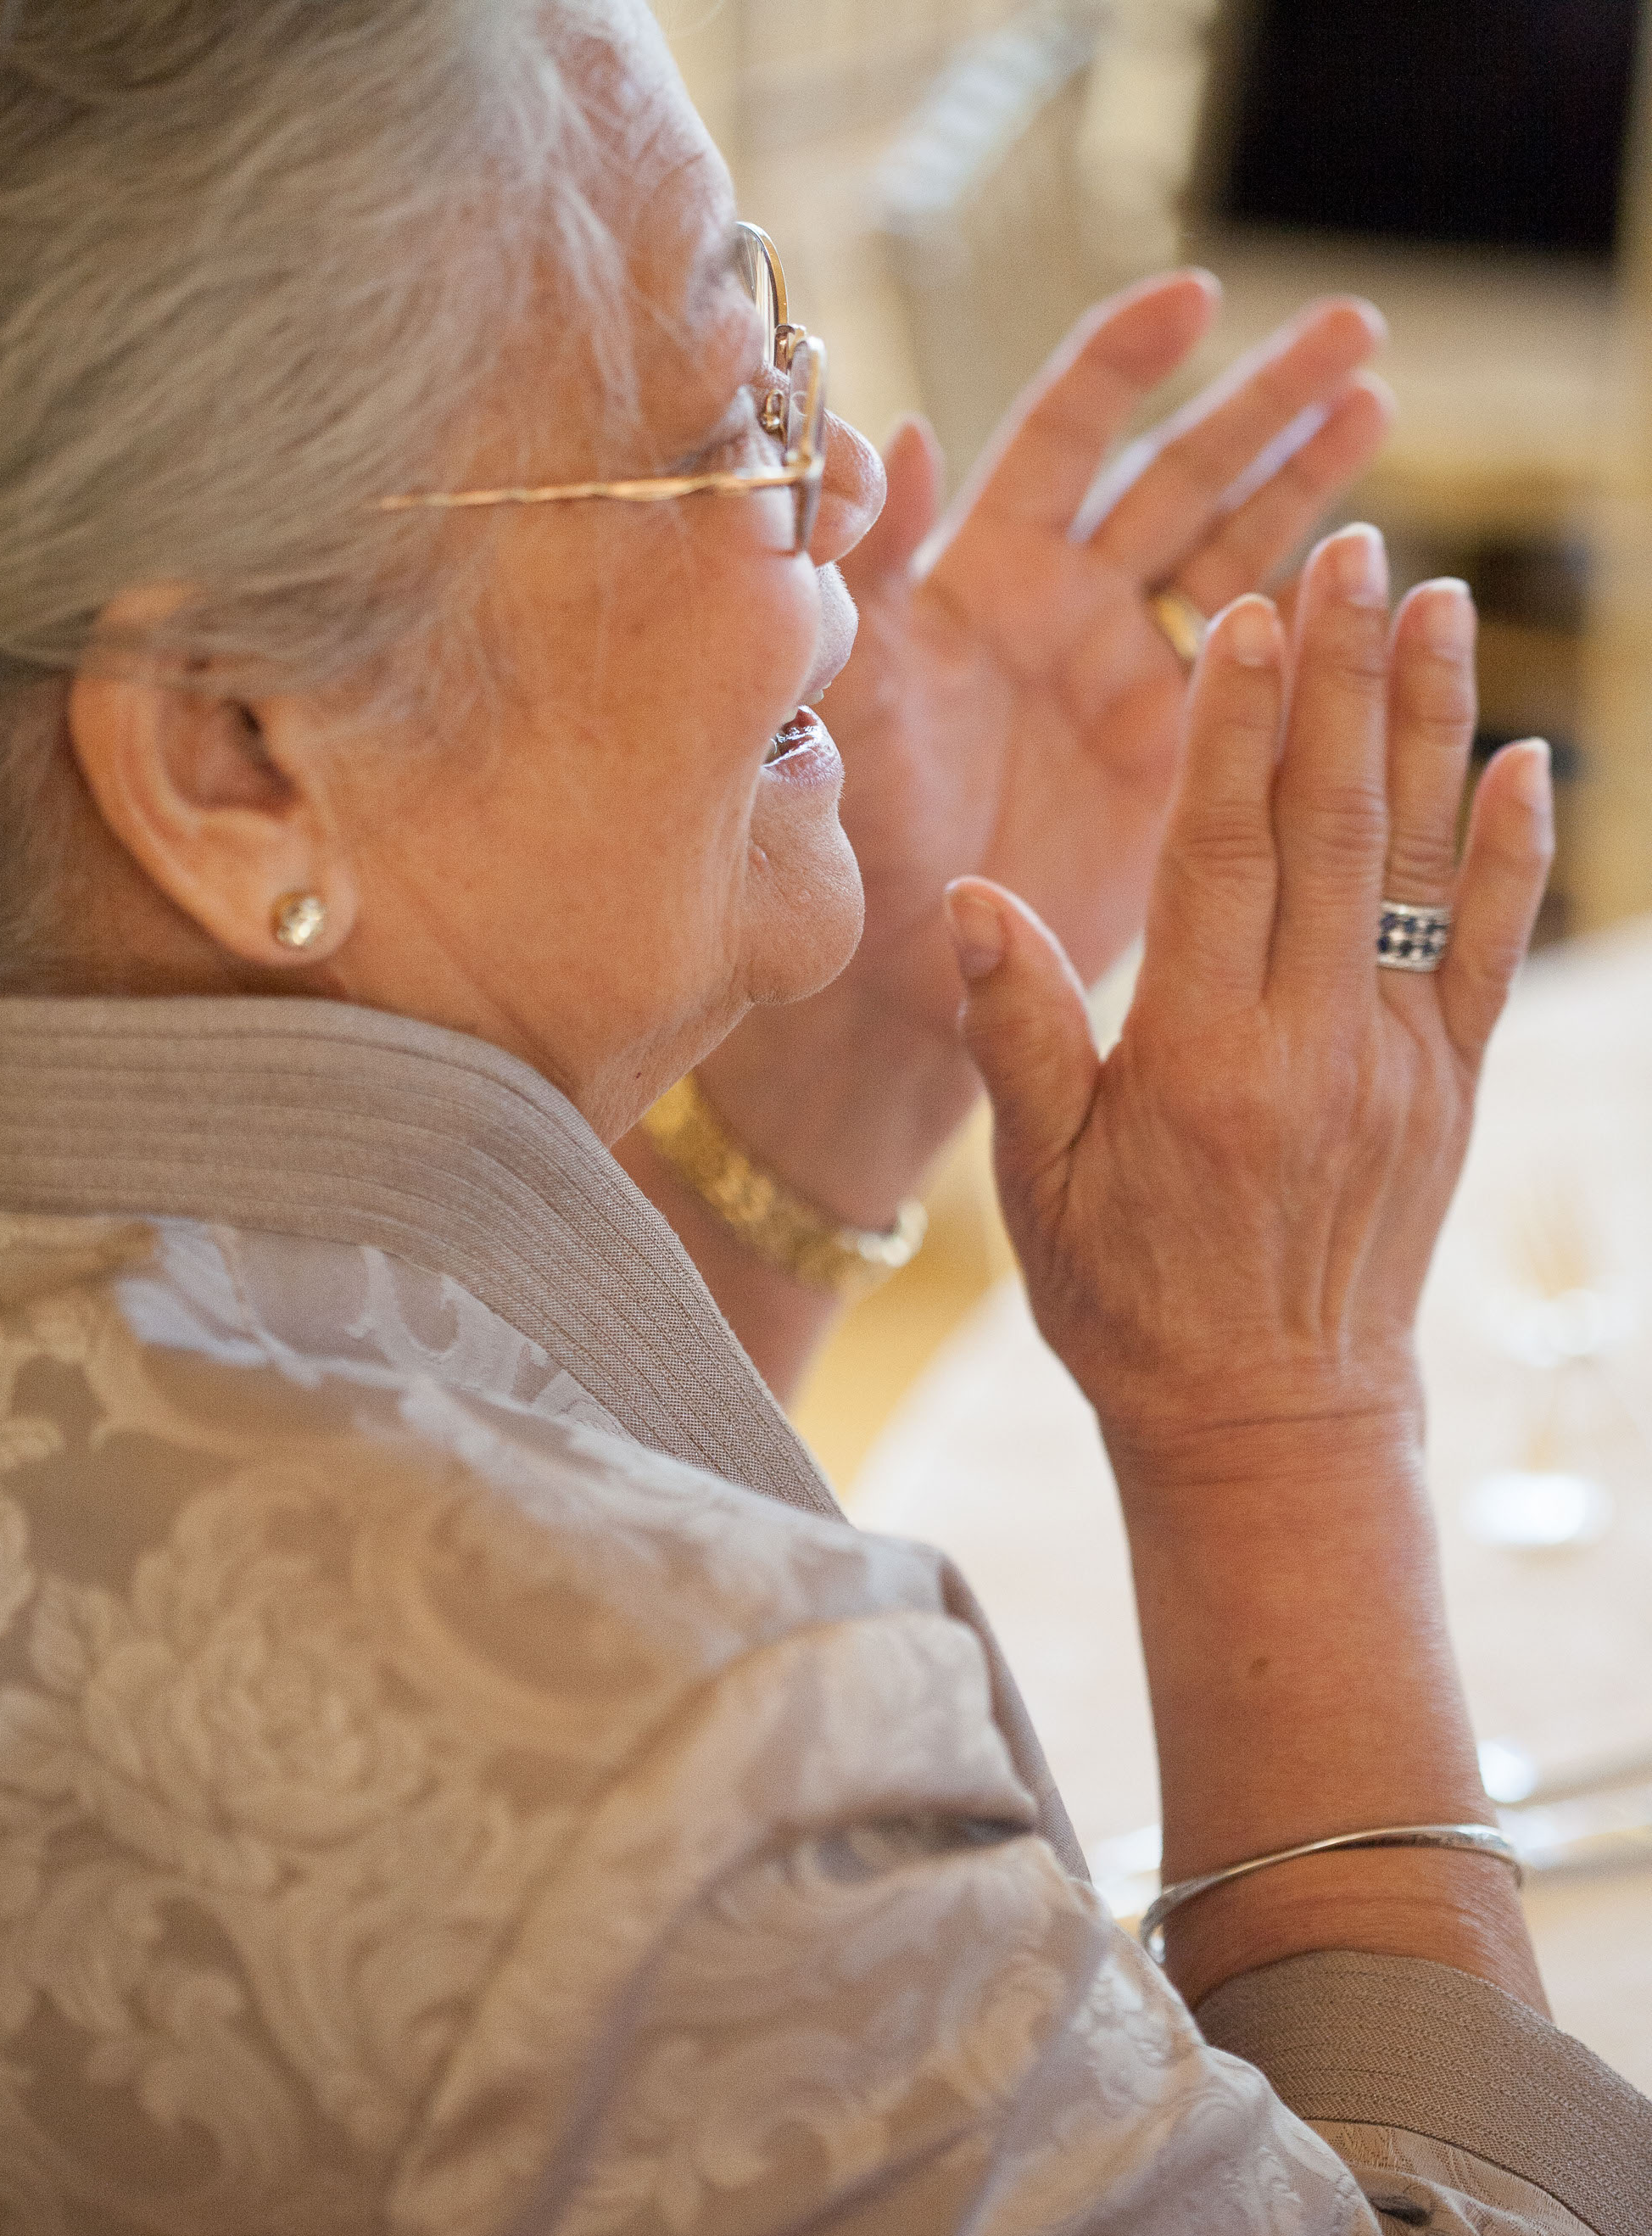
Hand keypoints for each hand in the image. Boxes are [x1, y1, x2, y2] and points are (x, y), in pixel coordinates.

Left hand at [690, 279, 1392, 1240]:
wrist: (883, 982)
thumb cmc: (838, 837)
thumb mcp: (835, 687)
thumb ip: (860, 564)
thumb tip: (888, 432)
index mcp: (981, 576)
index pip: (1065, 436)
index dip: (1128, 362)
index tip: (1196, 298)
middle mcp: (1063, 613)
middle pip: (1179, 478)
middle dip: (1265, 401)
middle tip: (1358, 329)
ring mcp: (1125, 686)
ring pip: (1234, 558)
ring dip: (1308, 483)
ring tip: (1377, 403)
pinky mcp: (1174, 765)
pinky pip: (1260, 678)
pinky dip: (1316, 625)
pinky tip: (1375, 572)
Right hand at [945, 525, 1553, 1468]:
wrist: (1270, 1423)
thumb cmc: (1129, 1301)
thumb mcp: (1038, 1186)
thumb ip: (1018, 1035)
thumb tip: (973, 899)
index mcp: (1200, 1063)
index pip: (1221, 855)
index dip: (1236, 726)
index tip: (1253, 611)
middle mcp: (1314, 1049)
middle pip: (1332, 828)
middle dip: (1343, 678)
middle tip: (1357, 549)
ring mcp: (1400, 1067)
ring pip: (1421, 867)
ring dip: (1432, 726)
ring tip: (1440, 602)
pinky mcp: (1453, 1092)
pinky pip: (1485, 952)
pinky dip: (1510, 854)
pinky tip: (1523, 760)